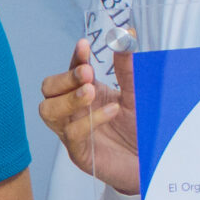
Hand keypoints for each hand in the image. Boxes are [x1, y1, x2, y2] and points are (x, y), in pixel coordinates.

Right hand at [40, 35, 138, 196]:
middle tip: (87, 75)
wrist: (151, 164)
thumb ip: (128, 69)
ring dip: (68, 99)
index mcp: (86, 93)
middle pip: (48, 90)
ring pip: (49, 111)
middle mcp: (74, 111)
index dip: (74, 58)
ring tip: (90, 93)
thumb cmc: (140, 130)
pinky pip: (72, 135)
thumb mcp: (136, 95)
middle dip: (65, 79)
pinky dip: (89, 120)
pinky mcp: (80, 154)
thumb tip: (127, 36)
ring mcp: (73, 132)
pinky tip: (111, 112)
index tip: (84, 46)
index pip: (71, 71)